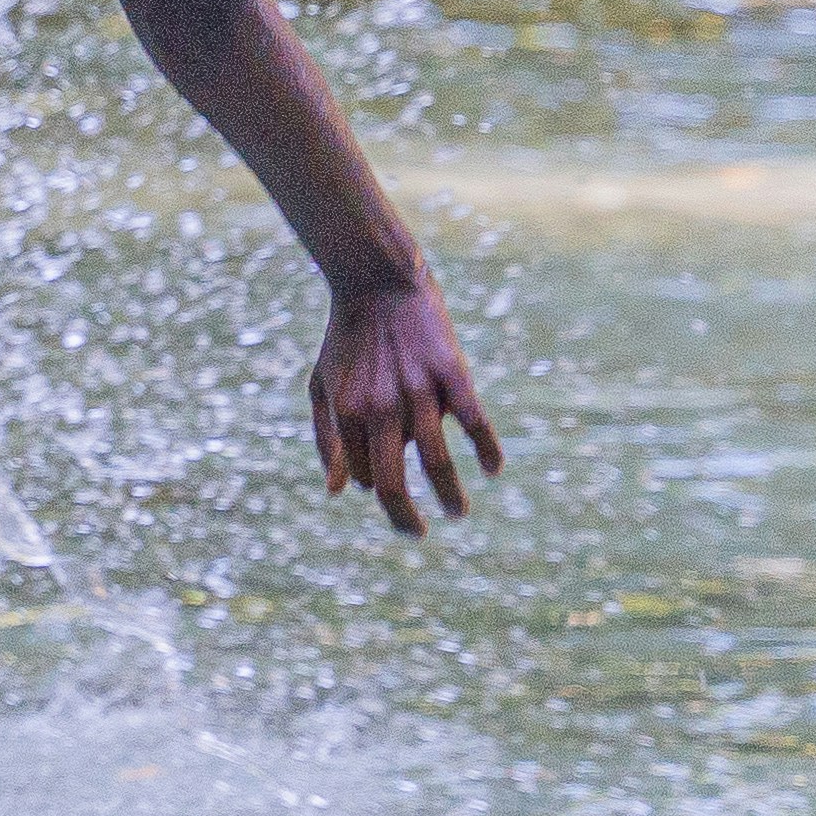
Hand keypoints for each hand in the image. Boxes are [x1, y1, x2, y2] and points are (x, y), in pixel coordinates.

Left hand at [310, 280, 498, 536]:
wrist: (375, 282)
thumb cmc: (346, 339)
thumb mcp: (322, 387)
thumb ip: (327, 440)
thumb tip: (339, 493)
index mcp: (348, 413)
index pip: (367, 475)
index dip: (378, 488)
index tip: (388, 486)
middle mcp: (381, 409)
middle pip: (395, 483)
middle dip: (406, 519)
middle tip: (416, 533)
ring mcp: (419, 392)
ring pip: (437, 462)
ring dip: (450, 497)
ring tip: (458, 514)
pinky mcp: (452, 373)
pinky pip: (474, 421)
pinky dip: (487, 450)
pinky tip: (493, 470)